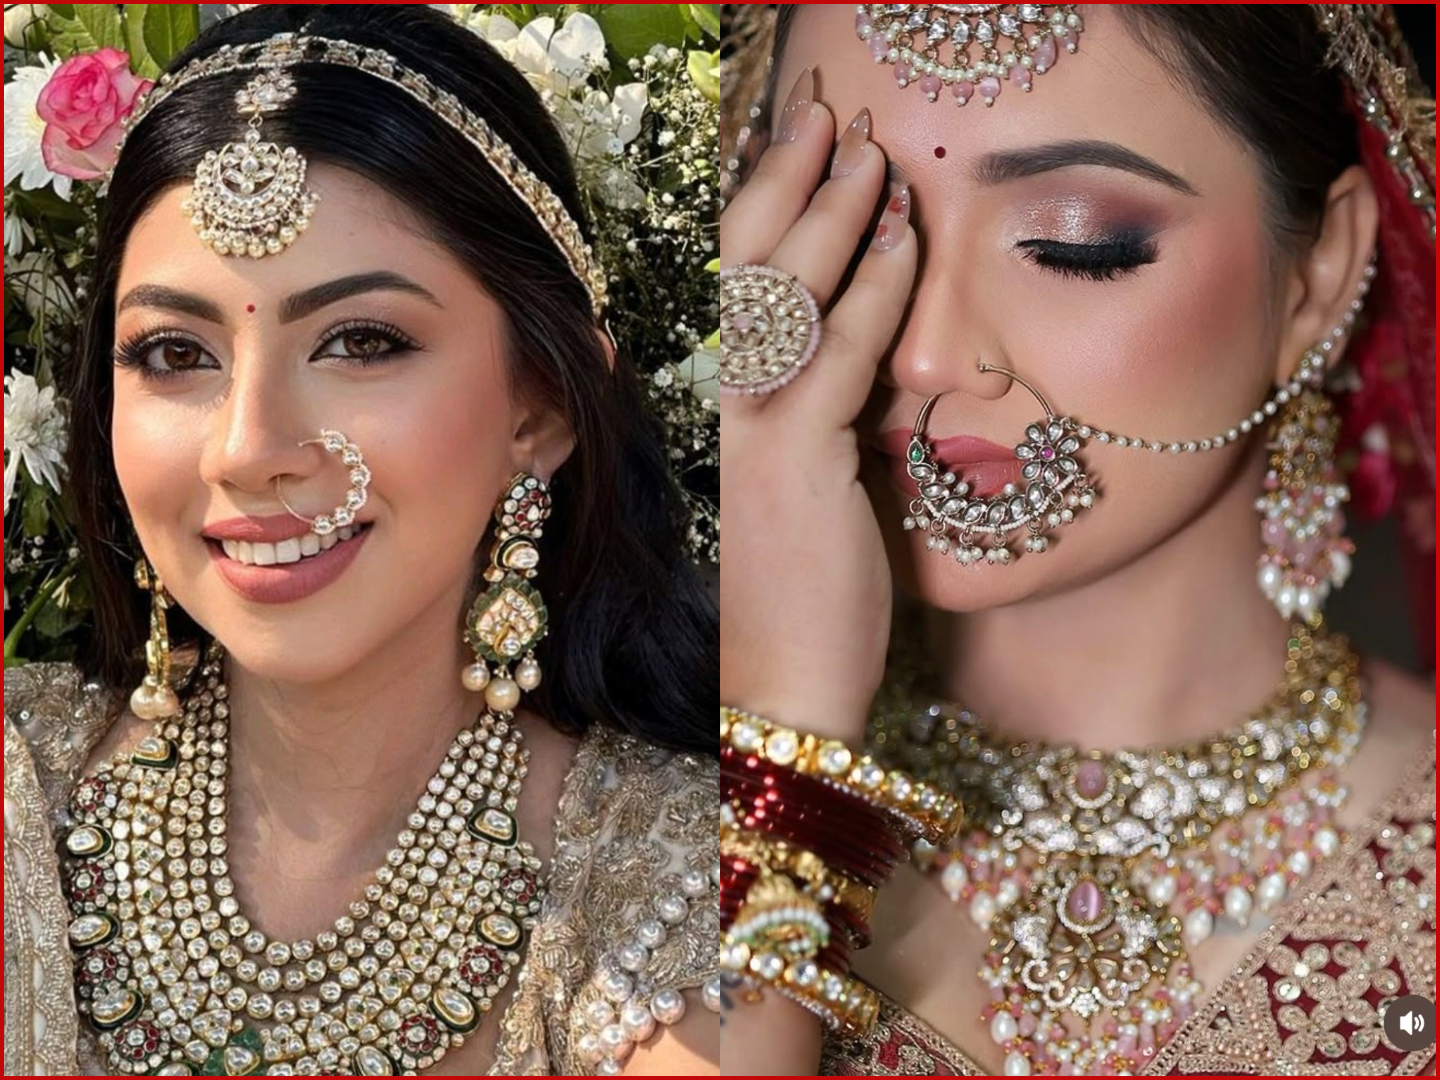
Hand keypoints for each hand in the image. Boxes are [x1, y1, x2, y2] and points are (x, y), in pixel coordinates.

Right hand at [720, 68, 916, 746]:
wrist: (785, 685)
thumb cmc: (807, 592)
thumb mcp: (817, 486)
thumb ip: (832, 415)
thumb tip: (872, 358)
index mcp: (735, 405)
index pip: (743, 281)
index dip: (767, 206)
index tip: (803, 146)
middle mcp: (731, 403)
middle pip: (750, 262)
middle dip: (789, 177)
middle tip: (828, 111)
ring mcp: (754, 428)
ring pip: (786, 292)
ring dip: (832, 210)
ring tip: (869, 145)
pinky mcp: (792, 461)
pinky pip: (836, 354)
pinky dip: (873, 289)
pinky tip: (906, 238)